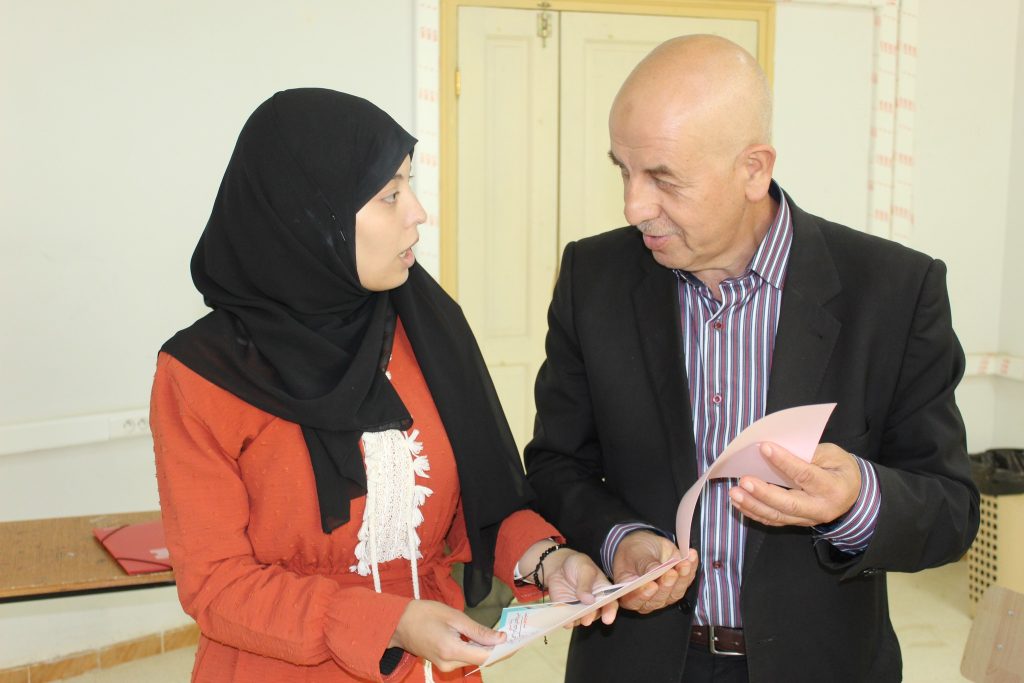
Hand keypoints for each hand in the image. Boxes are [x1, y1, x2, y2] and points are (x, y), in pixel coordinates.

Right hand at [388, 599, 504, 671]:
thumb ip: (478, 630)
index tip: (517, 641)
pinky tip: (481, 638)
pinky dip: (474, 649)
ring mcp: (444, 666)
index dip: (503, 650)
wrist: (398, 623)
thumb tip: (501, 638)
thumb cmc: (425, 614)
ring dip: (486, 648)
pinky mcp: (442, 663)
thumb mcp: (454, 617)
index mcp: (452, 650)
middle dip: (496, 648)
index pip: (485, 656)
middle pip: (480, 660)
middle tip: (511, 634)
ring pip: (473, 660)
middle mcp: (449, 664)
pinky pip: (464, 658)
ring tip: (498, 634)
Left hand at [540, 548, 617, 625]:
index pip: (611, 603)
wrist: (559, 567)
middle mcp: (594, 604)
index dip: (610, 611)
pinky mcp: (568, 612)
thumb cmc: (577, 565)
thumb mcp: (584, 569)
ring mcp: (581, 609)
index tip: (608, 619)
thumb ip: (586, 583)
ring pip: (582, 619)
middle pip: (596, 613)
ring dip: (579, 620)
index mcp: (604, 591)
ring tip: (574, 617)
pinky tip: (565, 620)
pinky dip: (567, 621)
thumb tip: (589, 600)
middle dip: (591, 617)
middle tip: (587, 619)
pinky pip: (569, 620)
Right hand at [611, 530, 696, 613]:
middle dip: (666, 585)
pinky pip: (686, 580)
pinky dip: (691, 568)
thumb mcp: (635, 553)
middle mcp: (647, 598)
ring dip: (682, 578)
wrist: (645, 545)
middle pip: (658, 599)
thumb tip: (654, 571)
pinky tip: (691, 556)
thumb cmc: (634, 551)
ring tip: (684, 563)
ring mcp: (664, 594)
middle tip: (671, 572)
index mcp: (629, 593)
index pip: (634, 600)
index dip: (643, 595)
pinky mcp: (677, 586)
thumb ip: (644, 564)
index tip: (652, 585)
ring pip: (675, 593)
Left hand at [729, 442, 860, 526]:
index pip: (805, 475)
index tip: (764, 447)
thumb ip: (811, 453)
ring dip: (753, 505)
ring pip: (778, 516)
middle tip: (743, 481)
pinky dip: (755, 512)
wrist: (853, 495)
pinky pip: (774, 520)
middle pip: (789, 504)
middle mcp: (820, 508)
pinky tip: (739, 503)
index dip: (784, 462)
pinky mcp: (797, 522)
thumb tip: (780, 448)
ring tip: (734, 493)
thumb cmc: (841, 470)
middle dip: (764, 493)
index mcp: (832, 487)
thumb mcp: (834, 456)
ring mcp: (808, 519)